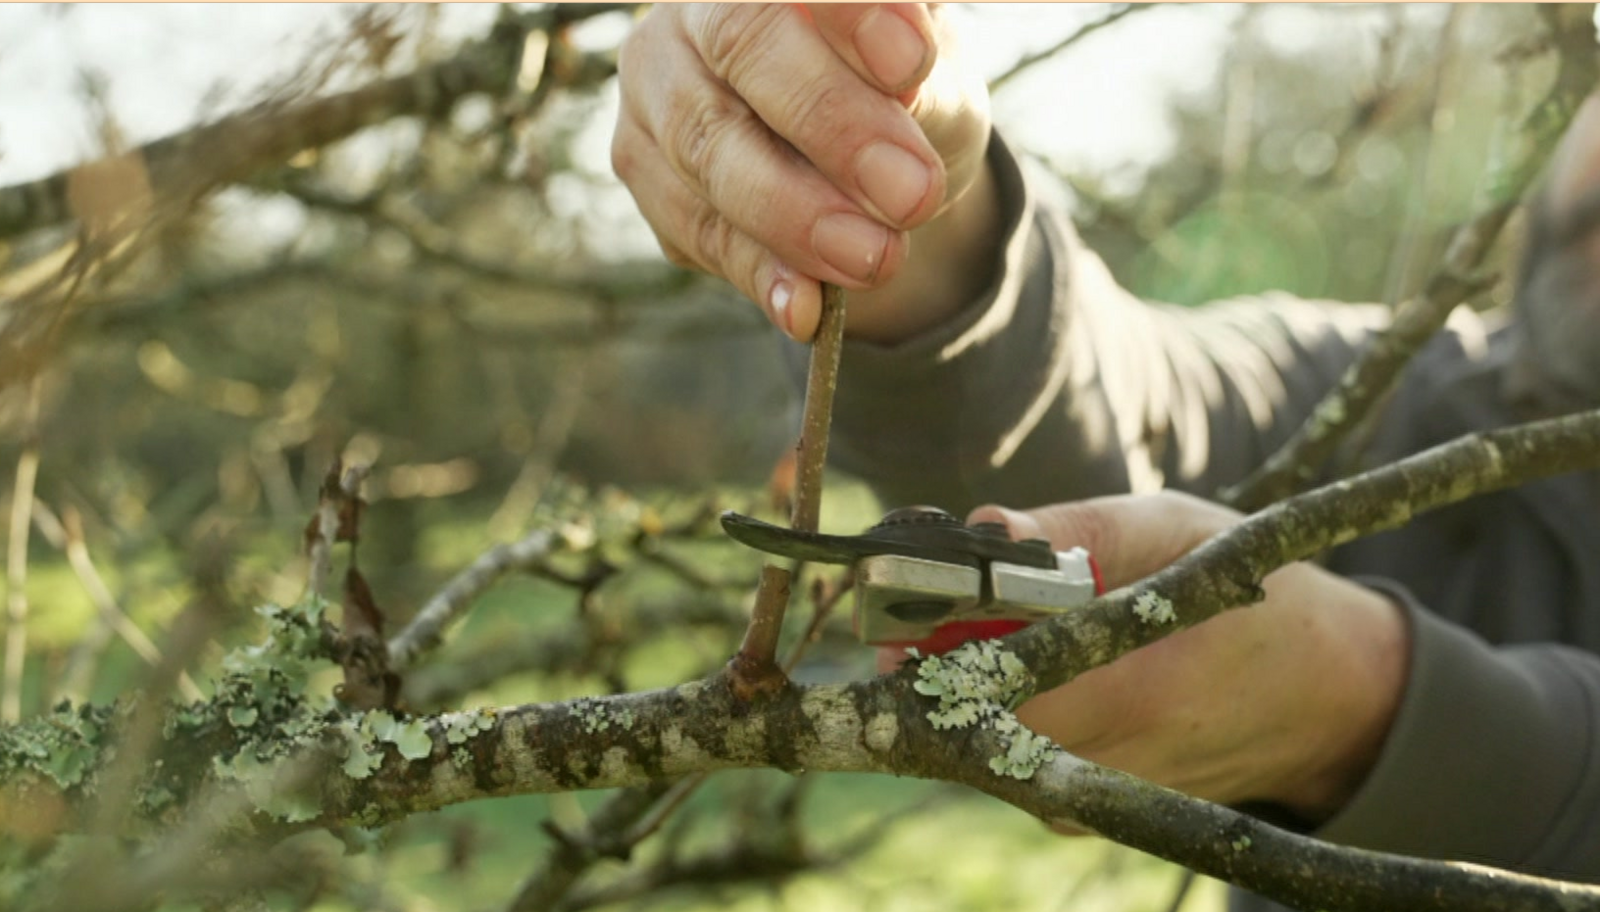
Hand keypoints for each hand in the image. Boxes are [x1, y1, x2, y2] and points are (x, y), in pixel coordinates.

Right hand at [613, 4, 995, 343]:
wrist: (863, 159)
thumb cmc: (903, 93)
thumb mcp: (938, 79)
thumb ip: (923, 85)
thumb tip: (903, 100)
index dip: (849, 13)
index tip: (913, 65)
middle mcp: (692, 11)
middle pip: (742, 49)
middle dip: (832, 123)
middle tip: (911, 193)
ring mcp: (654, 91)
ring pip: (707, 149)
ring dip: (795, 215)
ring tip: (876, 259)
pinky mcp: (645, 172)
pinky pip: (693, 227)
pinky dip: (756, 271)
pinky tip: (804, 308)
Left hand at [881, 491, 1408, 823]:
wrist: (1331, 702)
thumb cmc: (1256, 602)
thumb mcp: (1178, 535)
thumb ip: (1077, 533)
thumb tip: (983, 523)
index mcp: (1134, 698)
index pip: (987, 684)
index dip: (930, 635)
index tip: (899, 585)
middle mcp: (1103, 772)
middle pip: (967, 715)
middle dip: (934, 651)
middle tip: (921, 594)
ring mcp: (1088, 803)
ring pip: (978, 737)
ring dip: (962, 677)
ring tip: (979, 620)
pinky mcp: (1080, 812)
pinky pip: (1004, 753)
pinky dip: (997, 704)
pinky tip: (1020, 662)